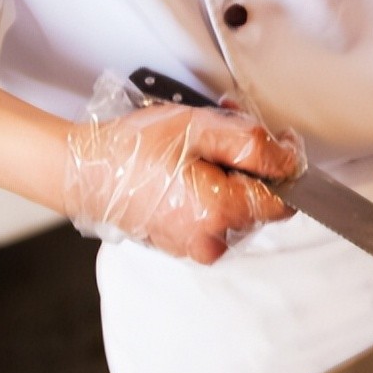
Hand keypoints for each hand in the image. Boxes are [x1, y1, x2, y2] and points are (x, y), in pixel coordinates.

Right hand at [64, 76, 303, 263]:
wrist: (81, 172)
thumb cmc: (132, 149)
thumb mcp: (201, 129)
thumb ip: (254, 145)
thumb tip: (291, 161)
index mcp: (222, 214)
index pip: (285, 201)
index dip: (286, 166)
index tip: (278, 141)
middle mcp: (213, 241)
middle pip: (260, 201)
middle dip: (252, 162)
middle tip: (228, 125)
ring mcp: (196, 247)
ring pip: (237, 208)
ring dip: (231, 173)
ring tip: (202, 141)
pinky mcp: (182, 244)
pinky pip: (213, 217)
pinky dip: (211, 190)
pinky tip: (189, 165)